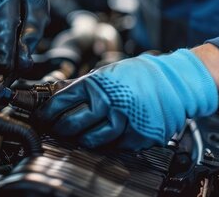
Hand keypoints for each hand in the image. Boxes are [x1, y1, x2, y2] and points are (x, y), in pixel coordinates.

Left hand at [36, 49, 218, 149]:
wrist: (174, 82)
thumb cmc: (139, 75)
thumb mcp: (107, 72)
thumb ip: (84, 86)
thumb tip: (58, 95)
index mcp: (96, 84)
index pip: (61, 102)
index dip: (48, 112)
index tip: (43, 117)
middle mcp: (107, 103)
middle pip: (71, 124)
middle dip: (60, 128)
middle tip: (58, 128)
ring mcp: (122, 121)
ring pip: (91, 140)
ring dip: (82, 139)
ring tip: (80, 135)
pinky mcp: (137, 136)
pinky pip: (114, 146)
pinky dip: (108, 143)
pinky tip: (107, 136)